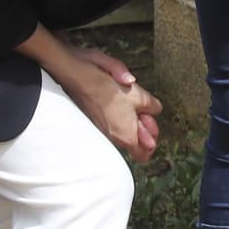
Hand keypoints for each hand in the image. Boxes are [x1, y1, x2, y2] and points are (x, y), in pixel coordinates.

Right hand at [60, 46, 162, 162]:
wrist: (75, 74)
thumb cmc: (104, 84)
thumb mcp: (139, 93)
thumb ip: (152, 106)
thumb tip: (154, 110)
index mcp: (126, 135)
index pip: (144, 154)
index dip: (152, 139)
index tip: (150, 122)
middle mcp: (112, 137)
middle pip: (135, 143)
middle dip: (143, 128)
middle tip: (143, 110)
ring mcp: (101, 129)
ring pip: (123, 132)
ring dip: (130, 119)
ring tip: (130, 101)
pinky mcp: (93, 120)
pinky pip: (112, 124)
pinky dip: (118, 114)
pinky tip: (117, 99)